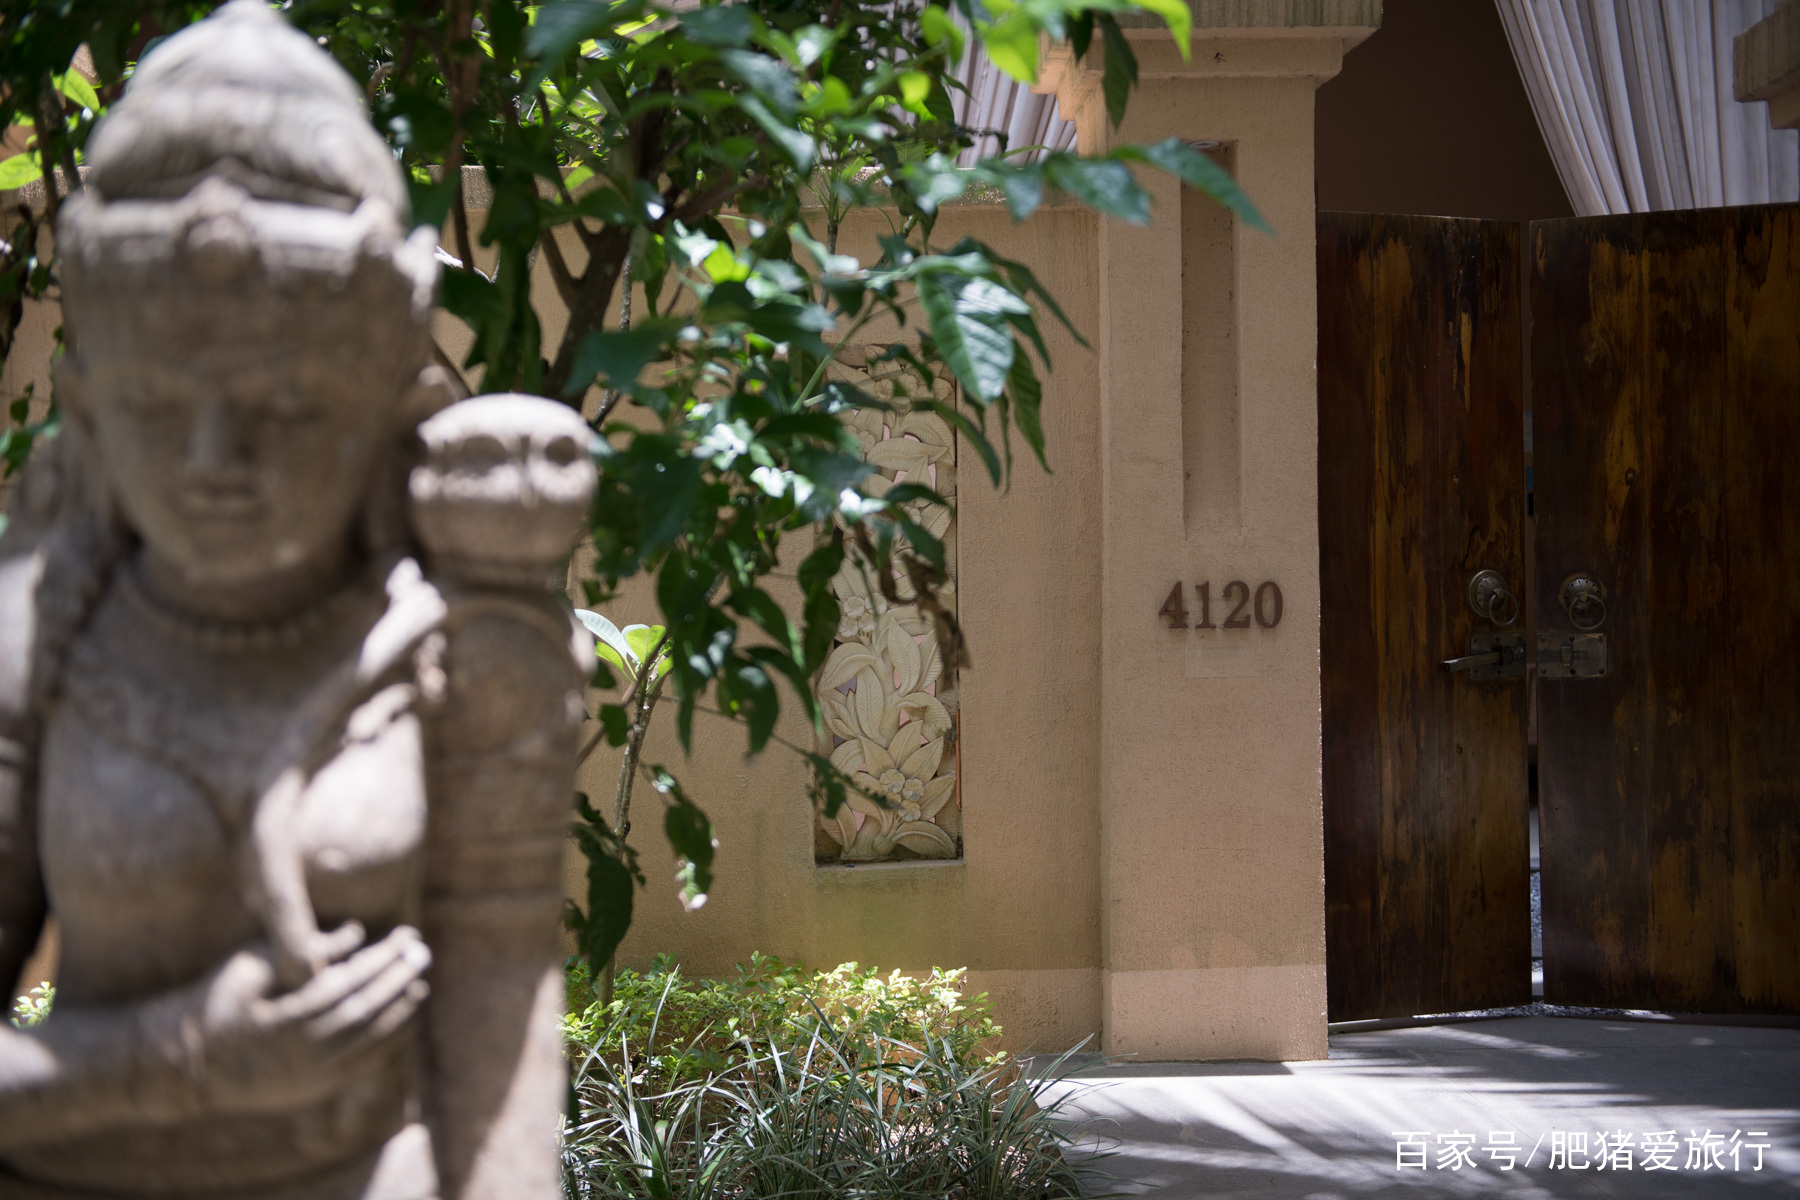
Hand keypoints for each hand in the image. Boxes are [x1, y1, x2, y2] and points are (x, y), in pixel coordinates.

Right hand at [182, 924, 431, 1114]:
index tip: (403, 937)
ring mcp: (307, 1080)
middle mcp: (296, 1056)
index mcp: (278, 1021)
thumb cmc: (219, 1000)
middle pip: (360, 1014)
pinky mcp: (313, 1092)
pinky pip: (362, 1067)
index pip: (342, 986)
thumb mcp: (250, 966)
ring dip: (398, 1013)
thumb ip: (301, 948)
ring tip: (420, 983)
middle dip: (395, 982)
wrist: (189, 1063)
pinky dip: (388, 1043)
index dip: (378, 961)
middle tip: (422, 953)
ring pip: (366, 1045)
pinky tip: (405, 1021)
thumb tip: (356, 930)